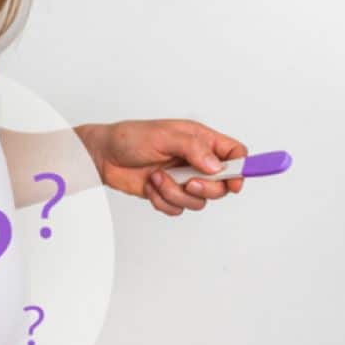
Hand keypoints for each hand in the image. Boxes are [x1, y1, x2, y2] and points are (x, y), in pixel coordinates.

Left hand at [76, 119, 247, 215]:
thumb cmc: (131, 138)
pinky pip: (177, 209)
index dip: (241, 169)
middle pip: (221, 185)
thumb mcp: (164, 135)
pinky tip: (149, 186)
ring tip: (156, 177)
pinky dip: (162, 201)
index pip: (234, 154)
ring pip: (198, 202)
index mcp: (200, 141)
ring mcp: (181, 180)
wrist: (103, 156)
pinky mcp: (167, 194)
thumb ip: (193, 149)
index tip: (233, 182)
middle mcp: (195, 162)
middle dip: (205, 188)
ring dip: (175, 193)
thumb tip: (216, 166)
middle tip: (189, 183)